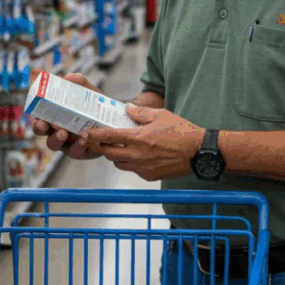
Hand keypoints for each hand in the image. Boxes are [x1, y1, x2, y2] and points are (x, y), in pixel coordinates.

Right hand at [31, 73, 104, 159]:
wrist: (114, 122)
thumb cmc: (95, 106)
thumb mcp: (89, 92)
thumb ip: (80, 82)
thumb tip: (69, 77)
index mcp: (54, 115)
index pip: (39, 116)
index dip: (34, 116)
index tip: (37, 115)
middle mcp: (56, 129)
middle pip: (41, 132)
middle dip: (39, 128)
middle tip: (44, 124)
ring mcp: (66, 142)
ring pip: (54, 144)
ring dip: (56, 139)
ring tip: (63, 132)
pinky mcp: (79, 151)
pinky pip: (74, 152)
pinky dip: (77, 146)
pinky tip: (83, 139)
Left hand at [81, 104, 204, 180]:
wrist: (198, 152)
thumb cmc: (182, 131)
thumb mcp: (161, 115)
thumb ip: (140, 113)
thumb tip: (127, 108)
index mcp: (139, 138)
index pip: (109, 137)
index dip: (95, 135)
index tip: (86, 134)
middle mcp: (138, 155)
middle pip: (109, 153)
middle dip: (103, 146)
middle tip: (102, 140)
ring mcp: (143, 168)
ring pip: (119, 164)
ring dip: (116, 156)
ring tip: (121, 147)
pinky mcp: (149, 176)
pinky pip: (132, 170)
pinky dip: (130, 163)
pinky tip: (138, 155)